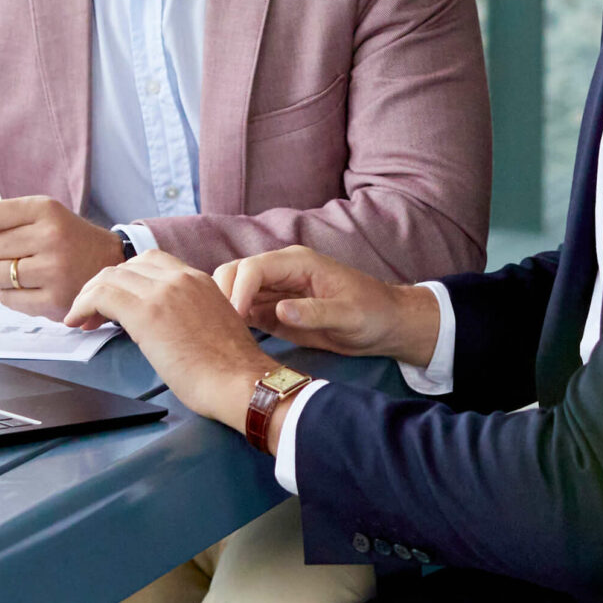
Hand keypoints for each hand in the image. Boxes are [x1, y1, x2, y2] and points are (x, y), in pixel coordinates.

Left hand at [0, 195, 125, 321]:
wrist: (109, 262)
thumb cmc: (62, 236)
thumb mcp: (33, 215)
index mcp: (43, 209)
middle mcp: (50, 236)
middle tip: (1, 257)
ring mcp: (54, 270)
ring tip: (21, 271)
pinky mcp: (55, 300)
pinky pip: (6, 299)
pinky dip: (10, 296)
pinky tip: (32, 287)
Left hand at [66, 251, 276, 437]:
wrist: (240, 382)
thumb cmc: (230, 368)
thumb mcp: (209, 323)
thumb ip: (185, 312)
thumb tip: (160, 324)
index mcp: (198, 279)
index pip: (150, 262)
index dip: (126, 278)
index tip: (115, 301)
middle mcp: (180, 278)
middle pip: (126, 266)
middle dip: (104, 285)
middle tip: (92, 312)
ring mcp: (164, 293)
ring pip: (110, 277)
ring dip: (89, 296)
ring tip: (81, 319)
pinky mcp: (147, 313)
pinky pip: (102, 295)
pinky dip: (83, 305)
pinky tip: (77, 322)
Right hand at [214, 246, 441, 370]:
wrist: (386, 325)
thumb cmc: (373, 314)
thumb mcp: (349, 316)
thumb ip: (315, 313)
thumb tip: (280, 311)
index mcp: (298, 263)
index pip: (254, 268)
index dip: (239, 290)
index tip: (235, 317)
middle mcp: (281, 272)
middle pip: (235, 273)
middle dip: (222, 295)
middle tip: (219, 327)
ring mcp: (276, 291)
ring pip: (235, 291)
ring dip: (223, 308)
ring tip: (216, 335)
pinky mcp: (275, 312)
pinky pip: (245, 311)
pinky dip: (233, 320)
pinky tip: (228, 339)